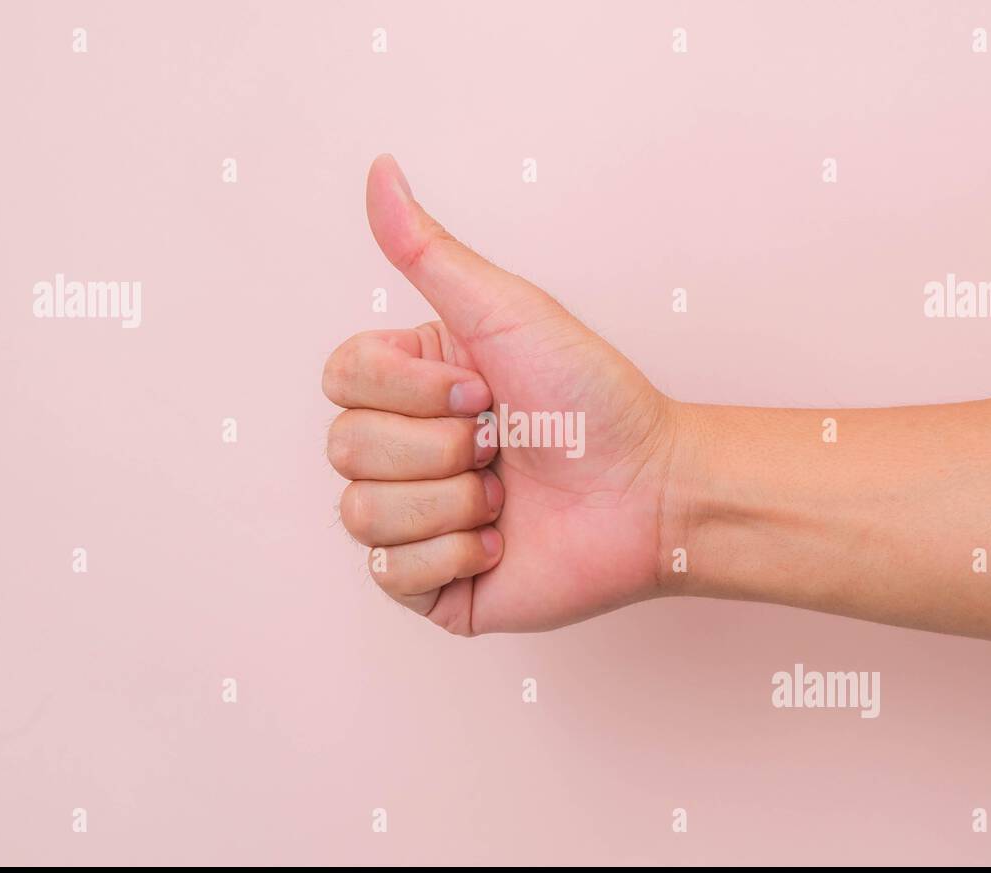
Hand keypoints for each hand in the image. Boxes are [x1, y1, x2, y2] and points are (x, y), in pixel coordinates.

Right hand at [323, 155, 678, 634]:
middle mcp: (403, 450)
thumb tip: (379, 170)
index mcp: (411, 385)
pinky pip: (391, 572)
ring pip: (361, 513)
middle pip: (345, 448)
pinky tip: (500, 542)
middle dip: (439, 446)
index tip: (482, 388)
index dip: (409, 389)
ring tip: (505, 494)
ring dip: (450, 501)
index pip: (341, 380)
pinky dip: (454, 555)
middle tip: (501, 443)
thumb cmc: (592, 400)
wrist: (649, 491)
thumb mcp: (506, 312)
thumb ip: (428, 250)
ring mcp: (413, 519)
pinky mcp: (432, 584)